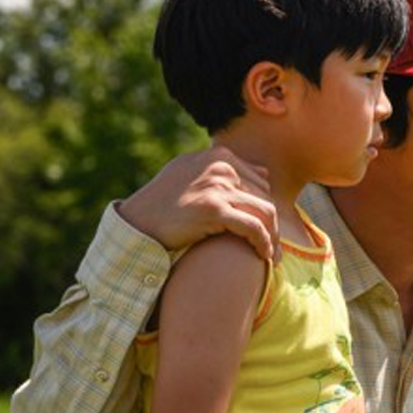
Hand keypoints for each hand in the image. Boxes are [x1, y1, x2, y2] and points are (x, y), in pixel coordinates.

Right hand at [116, 146, 279, 261]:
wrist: (136, 222)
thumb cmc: (164, 203)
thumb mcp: (191, 175)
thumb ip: (221, 171)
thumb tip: (261, 173)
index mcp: (218, 156)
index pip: (260, 180)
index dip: (267, 207)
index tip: (270, 228)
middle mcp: (221, 166)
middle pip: (266, 196)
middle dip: (274, 224)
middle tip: (276, 248)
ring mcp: (217, 186)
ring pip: (266, 211)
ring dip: (273, 236)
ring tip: (272, 255)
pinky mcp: (213, 209)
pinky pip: (253, 227)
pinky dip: (263, 243)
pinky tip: (263, 256)